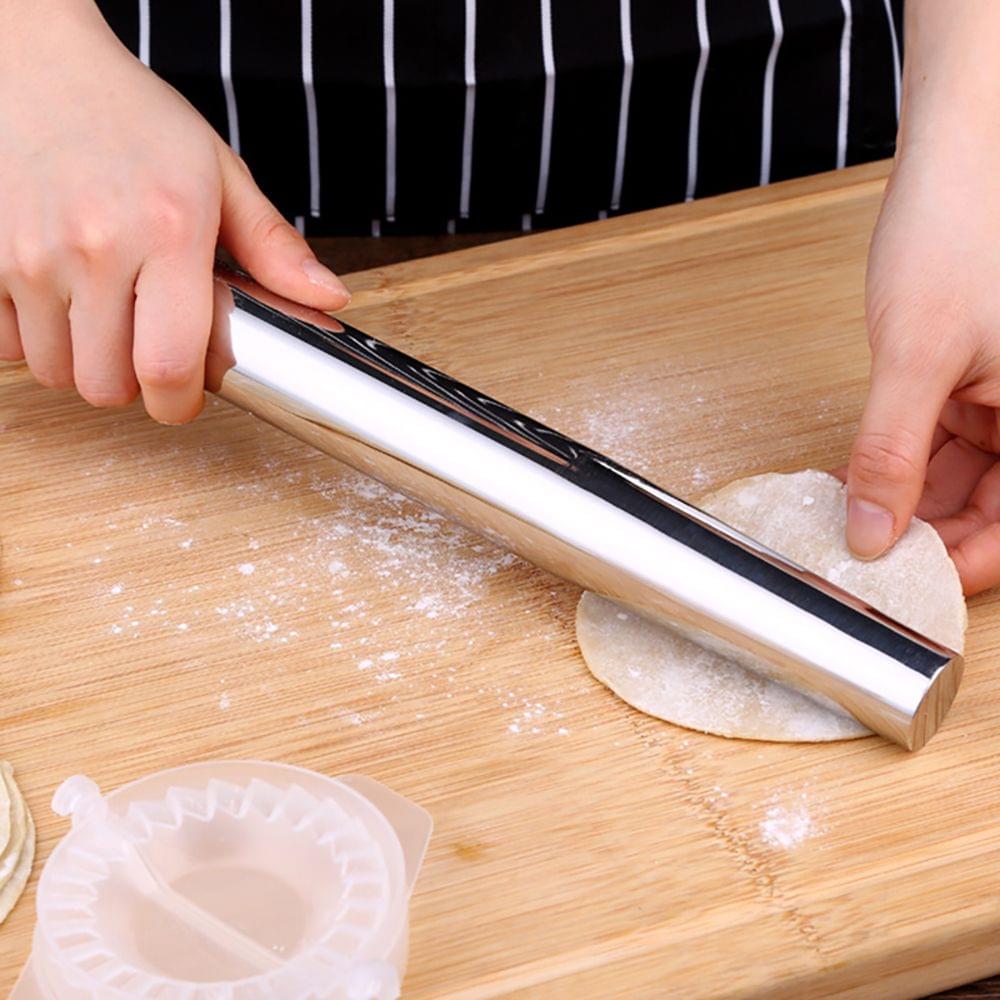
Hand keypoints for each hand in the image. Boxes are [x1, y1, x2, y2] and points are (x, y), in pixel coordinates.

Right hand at [0, 0, 349, 423]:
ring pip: (57, 372)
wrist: (34, 64)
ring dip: (85, 363)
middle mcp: (94, 247)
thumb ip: (274, 246)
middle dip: (133, 385)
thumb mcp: (219, 174)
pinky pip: (8, 345)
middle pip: (107, 385)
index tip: (184, 397)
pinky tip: (61, 303)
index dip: (177, 403)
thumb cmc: (132, 119)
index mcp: (169, 232)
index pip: (169, 366)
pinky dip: (35, 340)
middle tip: (146, 349)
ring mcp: (27, 252)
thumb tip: (328, 298)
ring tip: (106, 319)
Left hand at [845, 0, 999, 594]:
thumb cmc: (959, 236)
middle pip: (990, 514)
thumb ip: (891, 453)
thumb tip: (872, 533)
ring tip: (851, 529)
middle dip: (927, 541)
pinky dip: (903, 467)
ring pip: (962, 484)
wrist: (960, 158)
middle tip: (863, 567)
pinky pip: (942, 446)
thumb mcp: (915, 359)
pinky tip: (861, 484)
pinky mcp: (969, 382)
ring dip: (908, 508)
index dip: (959, 570)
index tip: (897, 593)